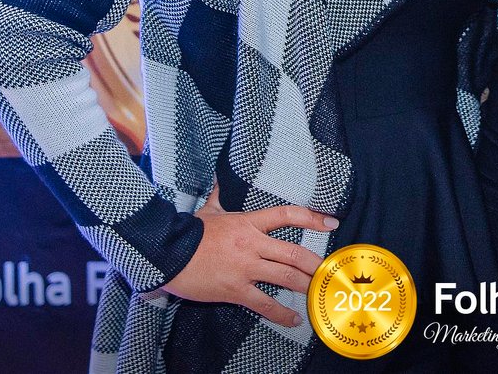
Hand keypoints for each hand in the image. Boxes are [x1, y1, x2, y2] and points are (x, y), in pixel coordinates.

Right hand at [161, 192, 337, 327]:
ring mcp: (245, 268)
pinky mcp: (235, 289)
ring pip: (284, 277)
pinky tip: (294, 319)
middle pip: (293, 253)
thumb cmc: (188, 232)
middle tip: (329, 271)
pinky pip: (263, 303)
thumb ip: (218, 195)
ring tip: (319, 293)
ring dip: (305, 286)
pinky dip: (281, 313)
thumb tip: (219, 179)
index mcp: (247, 222)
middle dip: (314, 263)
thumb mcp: (207, 210)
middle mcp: (251, 244)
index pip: (286, 215)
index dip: (311, 218)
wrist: (166, 254)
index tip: (331, 223)